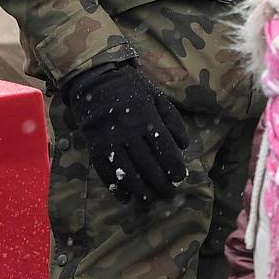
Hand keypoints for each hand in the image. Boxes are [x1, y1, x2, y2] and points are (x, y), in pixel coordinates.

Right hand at [62, 60, 192, 203]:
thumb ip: (173, 121)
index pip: (165, 151)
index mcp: (147, 118)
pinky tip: (126, 197)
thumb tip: (184, 146)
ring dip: (140, 190)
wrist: (94, 80)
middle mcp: (129, 132)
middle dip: (161, 184)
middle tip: (169, 193)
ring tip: (149, 198)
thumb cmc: (131, 88)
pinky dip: (116, 188)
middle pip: (148, 166)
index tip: (180, 179)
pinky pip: (106, 173)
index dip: (175, 169)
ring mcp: (110, 141)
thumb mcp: (157, 97)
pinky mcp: (94, 147)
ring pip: (128, 174)